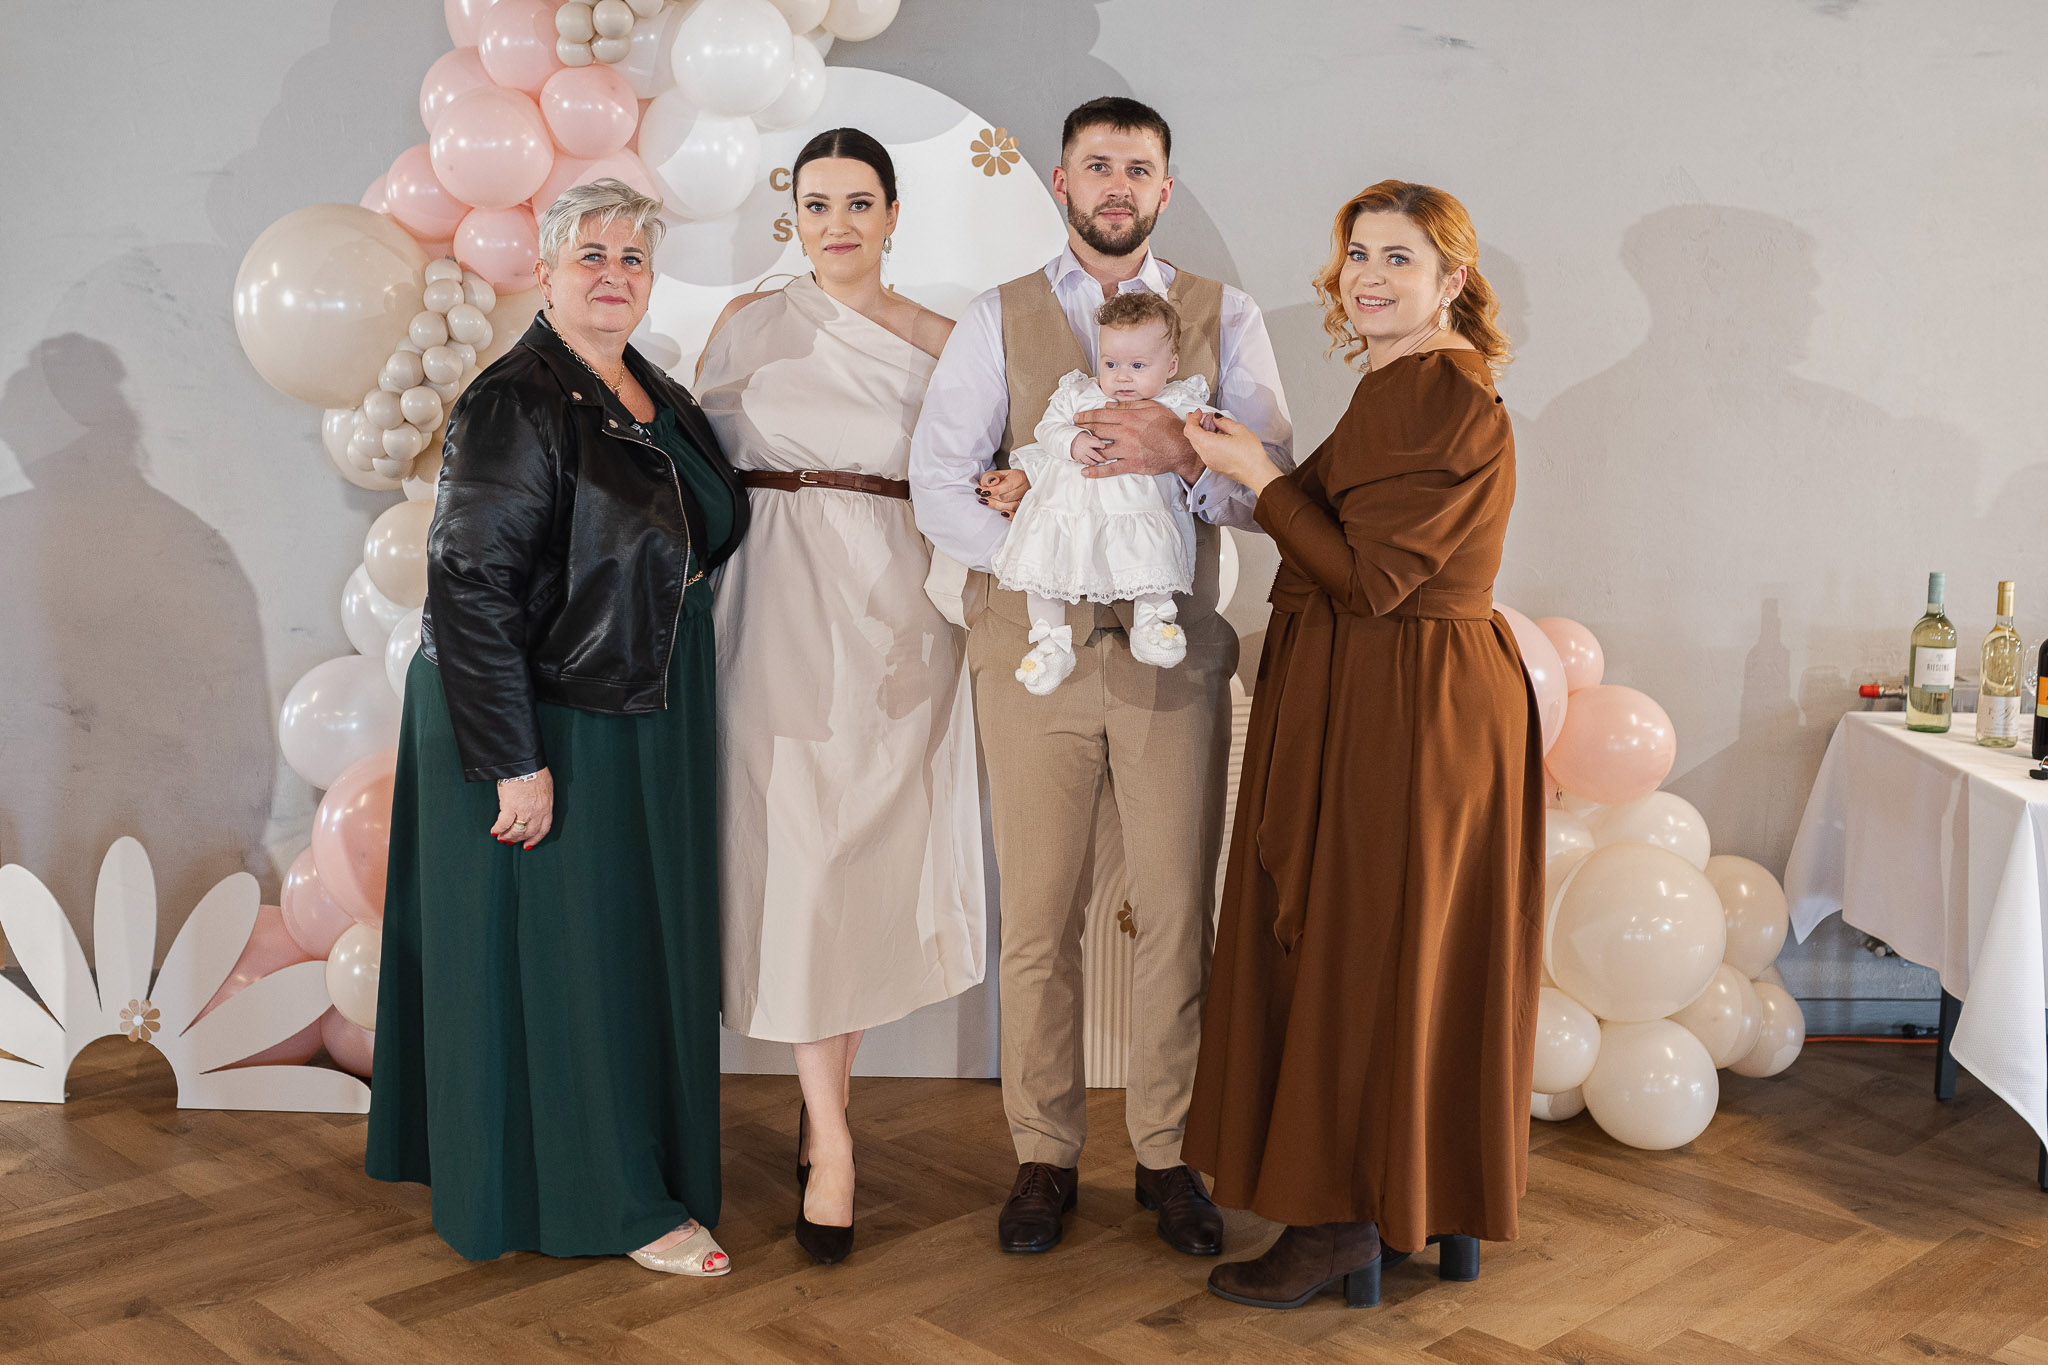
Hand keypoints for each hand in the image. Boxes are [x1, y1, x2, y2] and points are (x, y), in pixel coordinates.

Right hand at [492, 768, 553, 848]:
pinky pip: (503, 824)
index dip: (535, 839)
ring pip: (516, 831)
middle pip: (528, 832)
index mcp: (547, 807)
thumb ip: (542, 800)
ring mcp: (525, 811)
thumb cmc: (535, 772)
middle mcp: (537, 812)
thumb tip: (537, 806)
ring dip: (507, 837)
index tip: (528, 845)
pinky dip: (498, 829)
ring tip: (500, 838)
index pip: (543, 829)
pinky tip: (494, 831)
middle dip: (518, 839)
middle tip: (509, 842)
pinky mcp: (510, 806)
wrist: (526, 764)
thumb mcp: (546, 788)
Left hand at [976, 468, 1029, 518]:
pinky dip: (1010, 515)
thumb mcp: (998, 473)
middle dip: (992, 498)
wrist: (1021, 483)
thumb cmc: (1008, 478)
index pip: (1006, 486)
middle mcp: (1025, 489)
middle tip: (982, 497)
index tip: (981, 492)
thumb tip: (988, 485)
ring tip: (987, 502)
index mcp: (1019, 477)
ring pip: (1011, 506)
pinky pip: (1018, 515)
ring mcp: (1026, 500)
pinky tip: (1003, 513)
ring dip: (997, 505)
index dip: (992, 490)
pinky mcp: (1025, 509)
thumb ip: (990, 477)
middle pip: (1007, 497)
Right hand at [1069, 431, 1113, 465]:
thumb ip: (1094, 439)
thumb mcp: (1087, 435)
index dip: (1102, 446)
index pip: (1098, 444)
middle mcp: (1085, 449)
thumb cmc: (1078, 437)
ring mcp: (1081, 455)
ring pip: (1089, 461)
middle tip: (1104, 460)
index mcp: (1088, 442)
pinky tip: (1090, 462)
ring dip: (1094, 462)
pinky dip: (1087, 463)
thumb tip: (1101, 443)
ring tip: (1097, 462)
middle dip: (1101, 459)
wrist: (1068, 440)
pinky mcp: (1077, 458)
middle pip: (1095, 456)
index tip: (1104, 446)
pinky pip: (1083, 463)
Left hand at [1073, 400, 1203, 481]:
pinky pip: (1110, 469)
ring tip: (1077, 450)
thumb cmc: (1168, 425)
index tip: (1077, 418)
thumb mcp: (1151, 407)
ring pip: (1100, 449)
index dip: (1086, 416)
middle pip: (1097, 431)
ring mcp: (1127, 450)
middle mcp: (1125, 432)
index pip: (1101, 415)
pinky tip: (1085, 472)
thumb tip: (1109, 405)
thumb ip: (1129, 405)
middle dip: (1083, 431)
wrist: (1181, 447)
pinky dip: (1096, 471)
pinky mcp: (1131, 464)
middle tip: (1074, 432)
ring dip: (1087, 450)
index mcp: (1129, 417)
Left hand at [1182, 411, 1282, 493]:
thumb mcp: (1239, 430)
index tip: (1198, 412)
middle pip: (1191, 437)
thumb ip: (1223, 421)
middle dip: (1196, 424)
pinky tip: (1218, 437)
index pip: (1190, 429)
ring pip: (1197, 444)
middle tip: (1207, 417)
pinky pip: (1204, 451)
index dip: (1192, 418)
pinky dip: (1206, 441)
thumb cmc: (1251, 454)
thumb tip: (1215, 418)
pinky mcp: (1214, 466)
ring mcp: (1209, 462)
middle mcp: (1205, 455)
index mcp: (1209, 445)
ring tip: (1216, 427)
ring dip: (1202, 433)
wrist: (1257, 473)